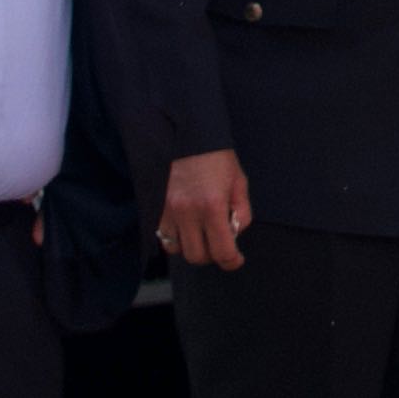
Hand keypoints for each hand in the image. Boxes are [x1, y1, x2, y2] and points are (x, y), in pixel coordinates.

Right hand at [161, 148, 253, 268]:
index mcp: (213, 206)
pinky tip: (186, 227)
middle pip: (197, 256)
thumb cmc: (217, 158)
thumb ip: (241, 213)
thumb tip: (234, 234)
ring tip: (200, 233)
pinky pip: (163, 236)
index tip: (236, 259)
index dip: (232, 262)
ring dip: (191, 247)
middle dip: (211, 255)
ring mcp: (169, 211)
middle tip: (218, 243)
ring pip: (177, 250)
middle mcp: (188, 212)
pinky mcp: (157, 207)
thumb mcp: (239, 183)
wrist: (188, 135)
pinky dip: (175, 238)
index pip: (222, 251)